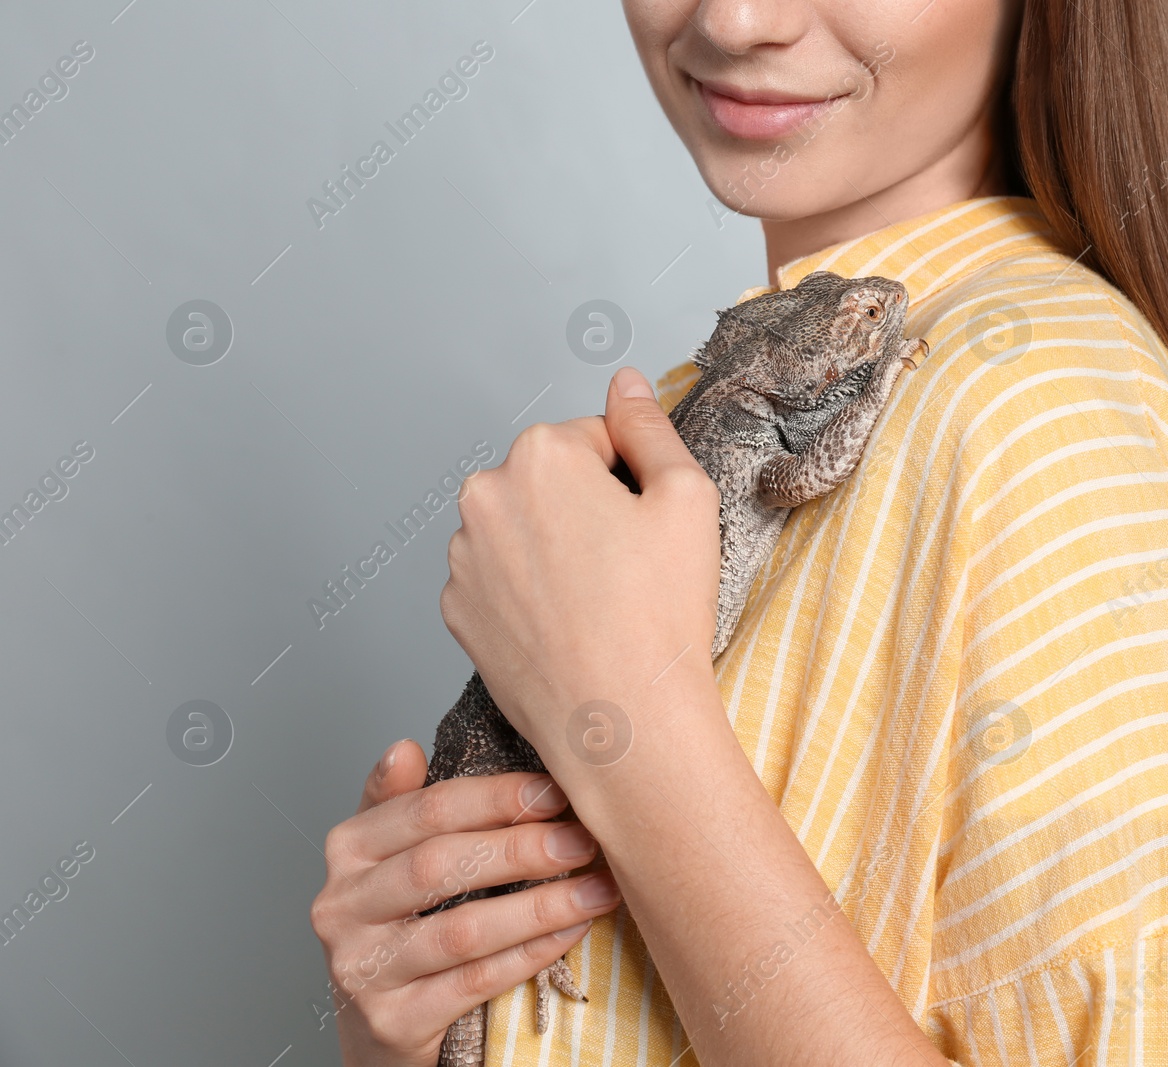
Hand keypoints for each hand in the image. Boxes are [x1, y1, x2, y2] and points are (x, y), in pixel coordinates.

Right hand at [309, 739, 623, 1066]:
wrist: (378, 1024)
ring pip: (462, 929)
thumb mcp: (393, 857)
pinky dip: (530, 953)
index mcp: (349, 850)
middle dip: (523, 849)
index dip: (497, 798)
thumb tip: (405, 748)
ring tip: (596, 890)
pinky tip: (571, 932)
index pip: (426, 810)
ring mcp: (362, 968)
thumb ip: (402, 803)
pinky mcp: (391, 1021)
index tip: (556, 791)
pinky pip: (475, 981)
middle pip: (441, 865)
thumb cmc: (400, 924)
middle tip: (583, 840)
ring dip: (540, 907)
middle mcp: (342, 907)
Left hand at [438, 366, 722, 779]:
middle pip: (551, 481)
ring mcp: (463, 558)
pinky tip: (567, 626)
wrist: (621, 721)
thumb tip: (625, 382)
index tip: (648, 530)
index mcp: (540, 455)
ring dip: (555, 550)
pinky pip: (499, 580)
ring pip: (523, 530)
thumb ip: (649, 426)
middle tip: (629, 569)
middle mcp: (485, 497)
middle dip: (587, 510)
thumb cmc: (659, 614)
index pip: (596, 438)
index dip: (634, 481)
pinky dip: (529, 594)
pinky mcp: (456, 611)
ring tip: (598, 603)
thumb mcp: (687, 497)